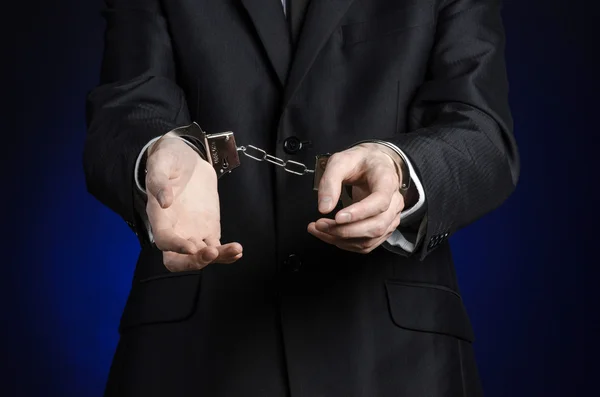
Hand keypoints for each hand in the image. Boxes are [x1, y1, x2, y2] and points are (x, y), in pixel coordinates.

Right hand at [145, 134, 242, 270]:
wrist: (187, 159)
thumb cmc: (169, 159)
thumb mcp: (161, 162)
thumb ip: (158, 180)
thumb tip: (163, 201)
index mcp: (159, 217)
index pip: (163, 240)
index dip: (176, 247)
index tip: (192, 247)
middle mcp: (175, 229)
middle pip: (178, 260)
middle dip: (194, 262)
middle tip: (212, 253)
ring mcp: (193, 231)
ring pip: (201, 256)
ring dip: (218, 258)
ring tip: (235, 249)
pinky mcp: (209, 229)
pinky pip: (217, 248)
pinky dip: (227, 253)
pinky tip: (238, 250)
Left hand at [307, 143, 404, 253]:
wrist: (373, 165)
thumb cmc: (360, 162)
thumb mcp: (340, 161)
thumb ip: (330, 181)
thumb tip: (324, 207)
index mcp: (387, 181)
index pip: (380, 202)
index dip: (360, 212)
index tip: (338, 217)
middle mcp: (394, 202)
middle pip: (376, 225)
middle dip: (345, 230)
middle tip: (321, 225)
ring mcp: (391, 218)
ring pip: (370, 239)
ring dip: (342, 239)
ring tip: (320, 230)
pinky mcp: (383, 229)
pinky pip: (366, 244)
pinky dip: (345, 244)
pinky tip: (330, 235)